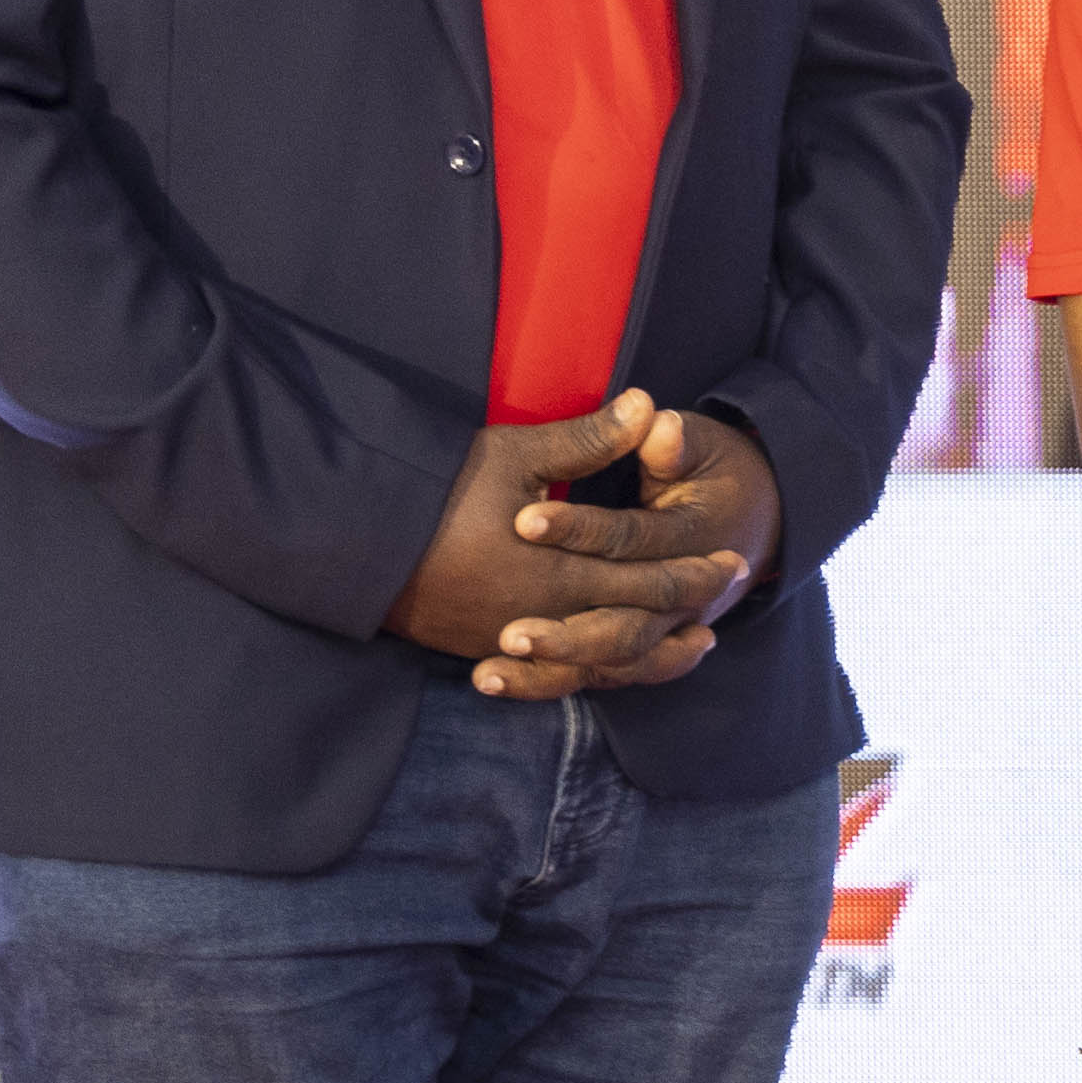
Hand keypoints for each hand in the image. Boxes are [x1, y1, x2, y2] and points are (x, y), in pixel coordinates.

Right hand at [386, 390, 744, 686]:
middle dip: (687, 605)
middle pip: (636, 622)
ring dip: (656, 655)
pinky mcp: (484, 652)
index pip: (651, 579)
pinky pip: (558, 678)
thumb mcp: (513, 456)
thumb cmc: (432, 490)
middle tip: (731, 586)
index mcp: (561, 573)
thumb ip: (588, 441)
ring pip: (603, 663)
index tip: (734, 558)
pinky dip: (599, 672)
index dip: (696, 571)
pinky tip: (616, 664)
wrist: (346, 540)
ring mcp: (513, 643)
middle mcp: (545, 619)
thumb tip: (648, 404)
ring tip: (698, 645)